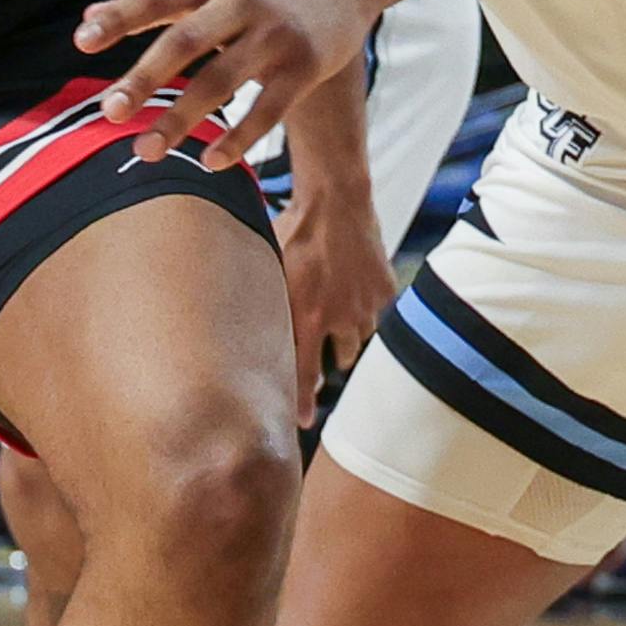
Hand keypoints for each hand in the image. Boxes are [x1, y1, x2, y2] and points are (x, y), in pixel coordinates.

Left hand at [77, 0, 385, 164]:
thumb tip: (86, 20)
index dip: (118, 17)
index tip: (81, 42)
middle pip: (185, 40)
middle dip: (145, 77)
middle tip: (108, 111)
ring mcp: (277, 34)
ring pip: (222, 81)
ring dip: (181, 118)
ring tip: (145, 150)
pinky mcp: (306, 65)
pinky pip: (267, 110)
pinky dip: (237, 139)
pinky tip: (208, 162)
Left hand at [276, 181, 401, 411]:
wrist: (334, 201)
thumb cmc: (293, 231)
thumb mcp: (270, 269)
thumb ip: (266, 303)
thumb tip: (241, 328)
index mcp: (308, 318)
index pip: (304, 375)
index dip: (301, 403)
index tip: (300, 424)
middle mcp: (340, 318)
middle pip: (338, 361)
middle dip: (329, 363)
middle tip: (319, 356)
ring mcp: (366, 305)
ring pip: (359, 337)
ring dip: (347, 334)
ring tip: (337, 317)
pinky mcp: (385, 290)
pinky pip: (377, 311)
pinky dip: (366, 307)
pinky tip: (353, 289)